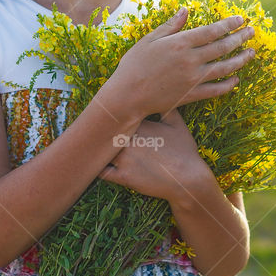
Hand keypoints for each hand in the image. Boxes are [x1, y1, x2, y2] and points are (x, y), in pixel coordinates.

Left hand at [97, 107, 211, 202]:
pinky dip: (96, 168)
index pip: (117, 115)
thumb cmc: (185, 151)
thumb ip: (167, 108)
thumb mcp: (178, 124)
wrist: (189, 180)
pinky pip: (102, 172)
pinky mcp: (124, 177)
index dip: (111, 115)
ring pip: (101, 150)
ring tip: (86, 144)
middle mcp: (129, 140)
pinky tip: (93, 164)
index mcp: (140, 125)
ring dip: (96, 147)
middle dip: (101, 130)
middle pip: (105, 131)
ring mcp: (125, 159)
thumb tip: (163, 95)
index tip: (107, 113)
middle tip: (89, 127)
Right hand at [98, 8, 255, 119]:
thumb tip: (186, 10)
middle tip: (253, 31)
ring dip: (240, 60)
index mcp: (180, 43)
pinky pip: (215, 90)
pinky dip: (228, 85)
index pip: (212, 31)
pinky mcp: (191, 95)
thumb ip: (171, 26)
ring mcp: (193, 79)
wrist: (127, 95)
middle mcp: (190, 60)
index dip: (229, 24)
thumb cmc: (134, 64)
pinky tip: (236, 80)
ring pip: (223, 68)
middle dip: (240, 38)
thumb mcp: (150, 40)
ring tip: (252, 53)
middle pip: (222, 47)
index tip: (241, 19)